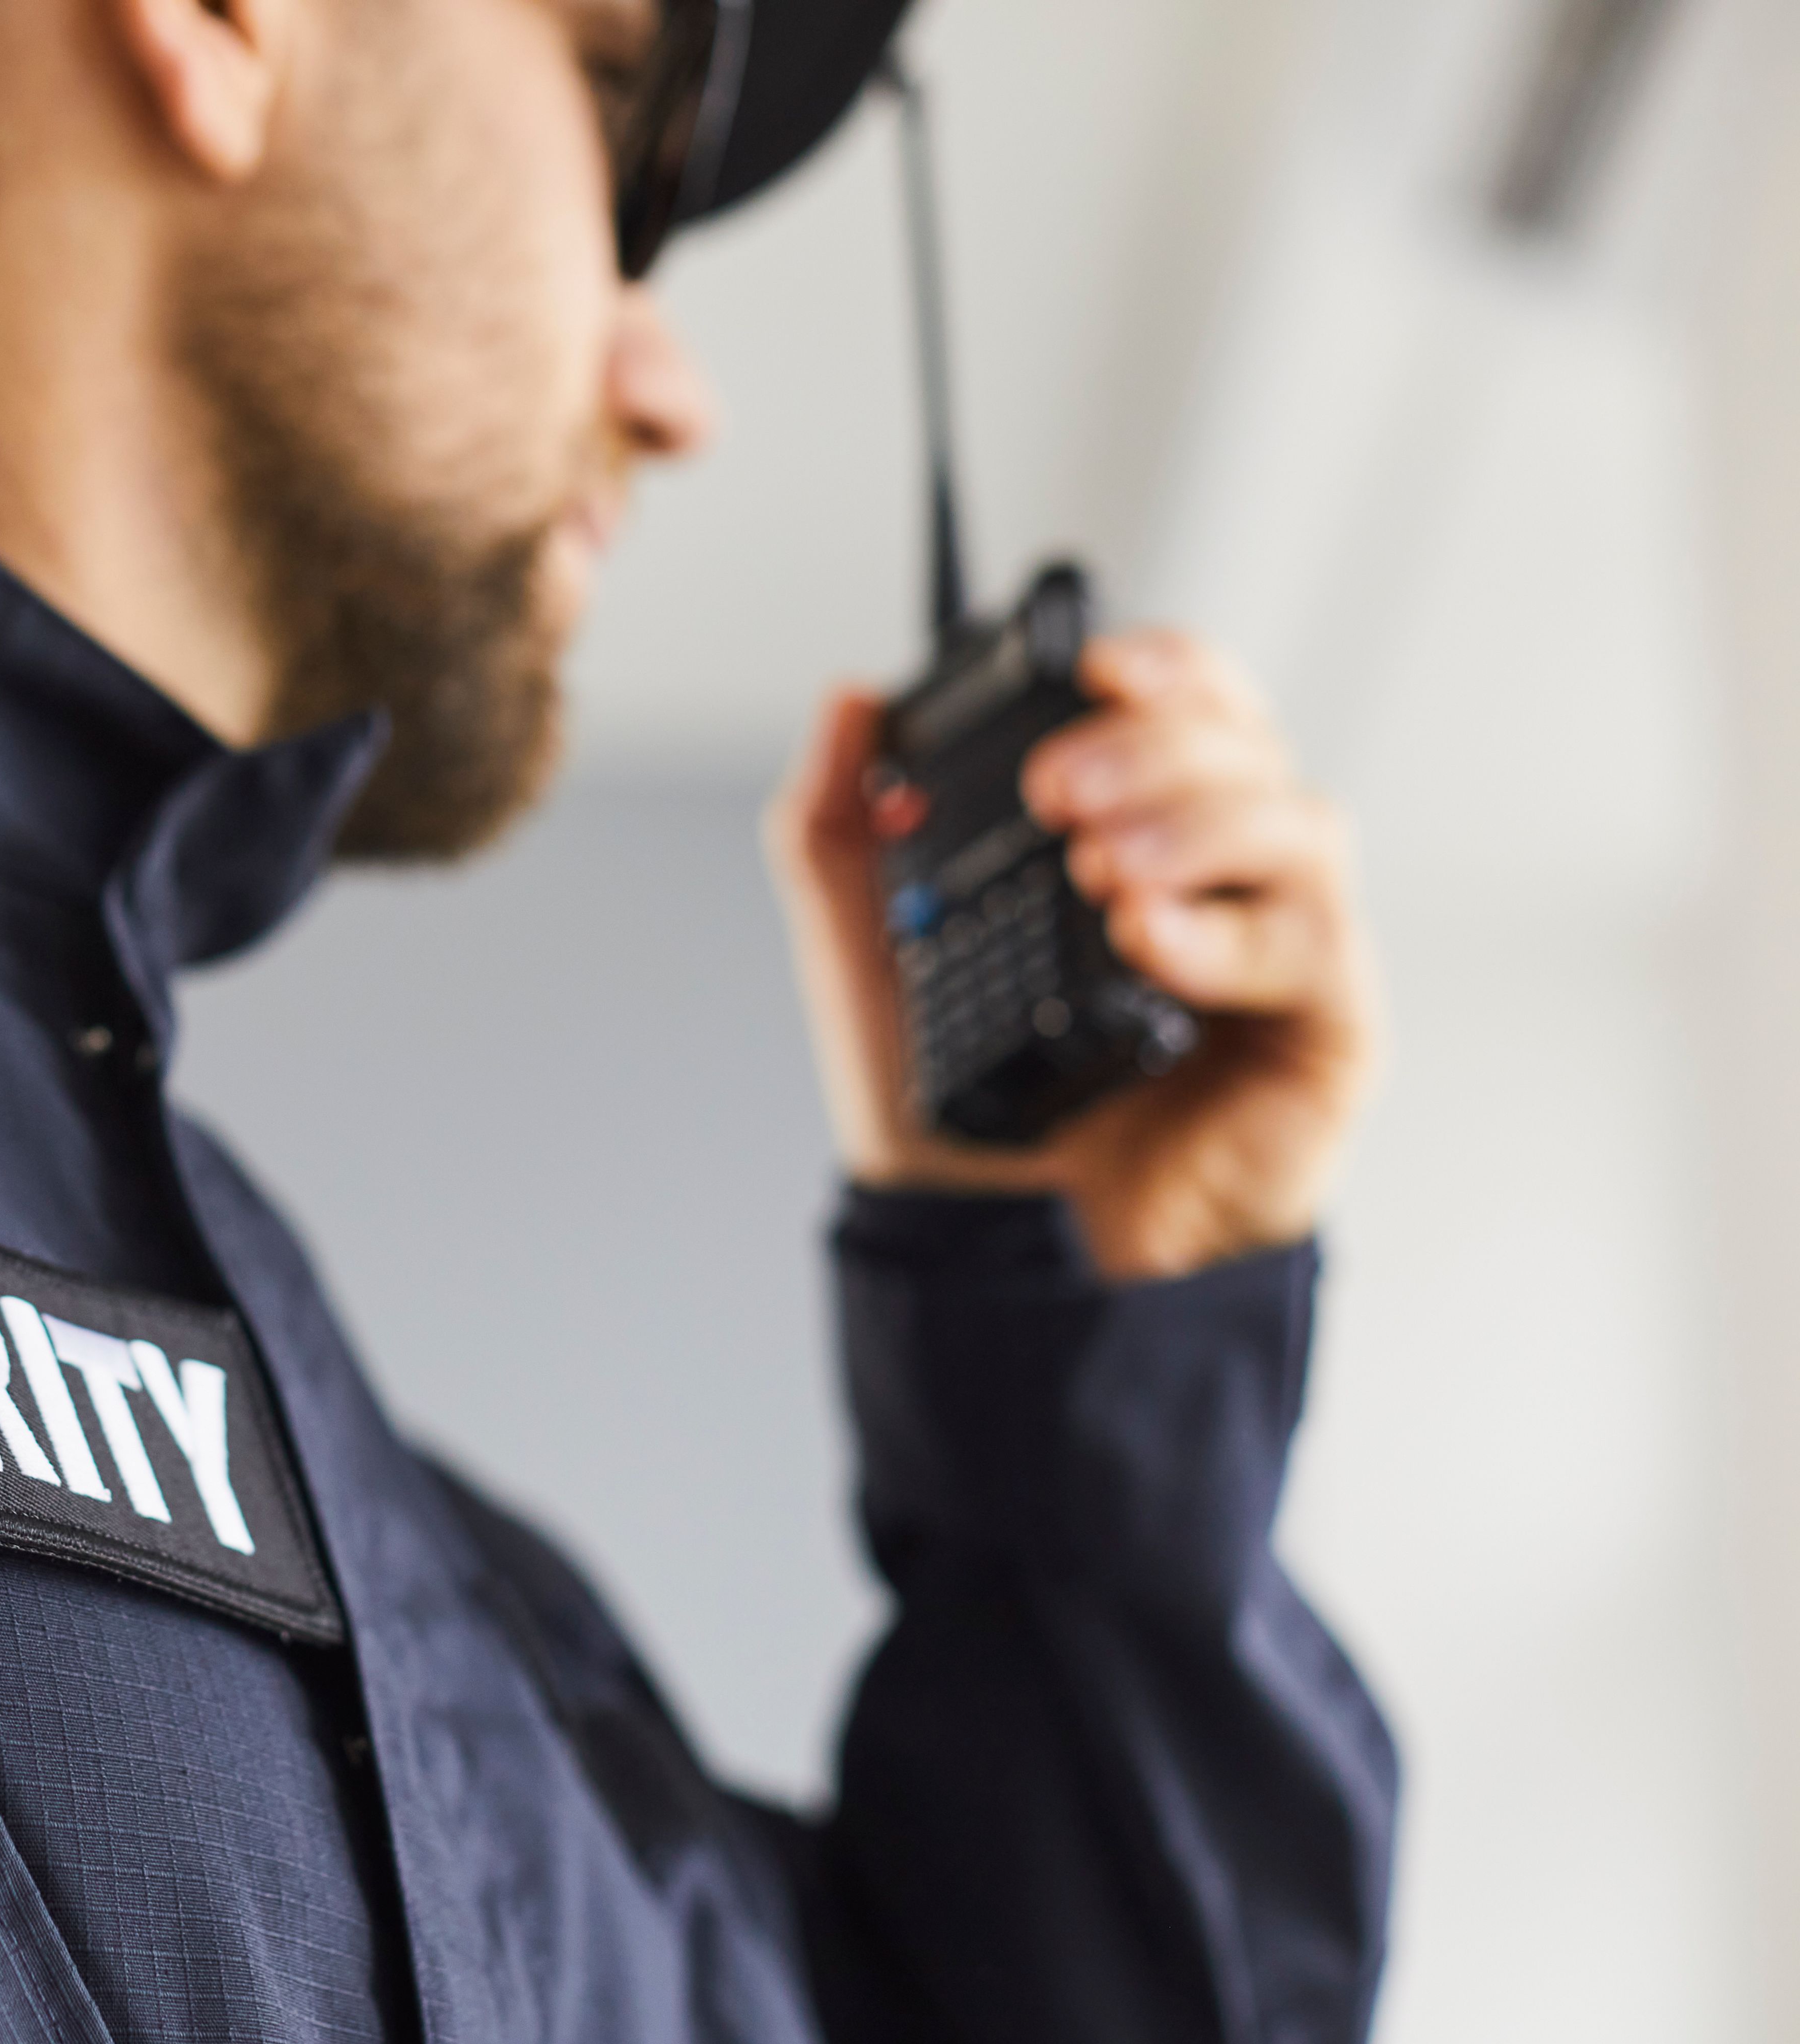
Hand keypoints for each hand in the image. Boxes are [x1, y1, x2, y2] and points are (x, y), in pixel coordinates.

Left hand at [764, 630, 1380, 1280]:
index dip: (1160, 666)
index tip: (1091, 662)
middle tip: (1064, 789)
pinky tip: (1146, 936)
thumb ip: (835, 833)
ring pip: (1298, 822)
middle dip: (1160, 740)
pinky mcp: (1325, 1030)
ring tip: (1103, 863)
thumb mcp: (868, 965)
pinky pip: (1312, 942)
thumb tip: (846, 700)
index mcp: (1132, 841)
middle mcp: (1220, 880)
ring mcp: (1280, 951)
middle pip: (1246, 745)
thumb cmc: (961, 1126)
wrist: (1002, 1263)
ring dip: (1199, 819)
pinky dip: (1225, 927)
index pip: (1183, 709)